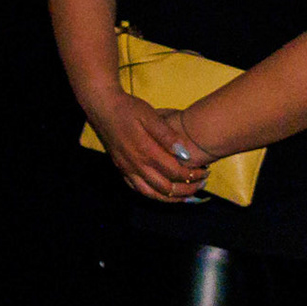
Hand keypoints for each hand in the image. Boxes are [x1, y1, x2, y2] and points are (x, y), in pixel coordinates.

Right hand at [89, 93, 206, 201]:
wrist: (102, 107)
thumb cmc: (128, 108)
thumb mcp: (150, 115)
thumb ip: (167, 135)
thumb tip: (185, 153)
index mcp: (146, 151)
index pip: (174, 172)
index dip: (192, 176)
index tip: (204, 172)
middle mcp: (136, 164)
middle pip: (165, 188)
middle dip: (186, 190)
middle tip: (201, 186)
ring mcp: (127, 168)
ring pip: (150, 193)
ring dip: (170, 198)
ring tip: (186, 196)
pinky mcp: (121, 168)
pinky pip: (136, 189)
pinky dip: (152, 194)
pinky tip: (162, 193)